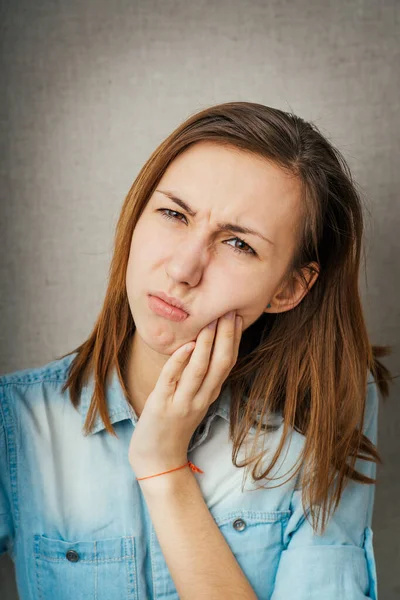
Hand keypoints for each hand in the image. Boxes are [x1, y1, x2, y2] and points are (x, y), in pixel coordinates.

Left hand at [128, 310, 242, 480]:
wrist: (157, 459)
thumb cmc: (173, 426)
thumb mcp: (192, 400)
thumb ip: (199, 377)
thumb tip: (203, 346)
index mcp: (209, 393)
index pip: (228, 363)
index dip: (234, 340)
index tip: (238, 316)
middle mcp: (201, 398)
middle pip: (220, 364)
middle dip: (226, 337)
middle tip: (229, 311)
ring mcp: (182, 403)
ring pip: (199, 370)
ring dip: (206, 344)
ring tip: (211, 321)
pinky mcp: (162, 406)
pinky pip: (171, 380)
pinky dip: (180, 361)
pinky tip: (187, 346)